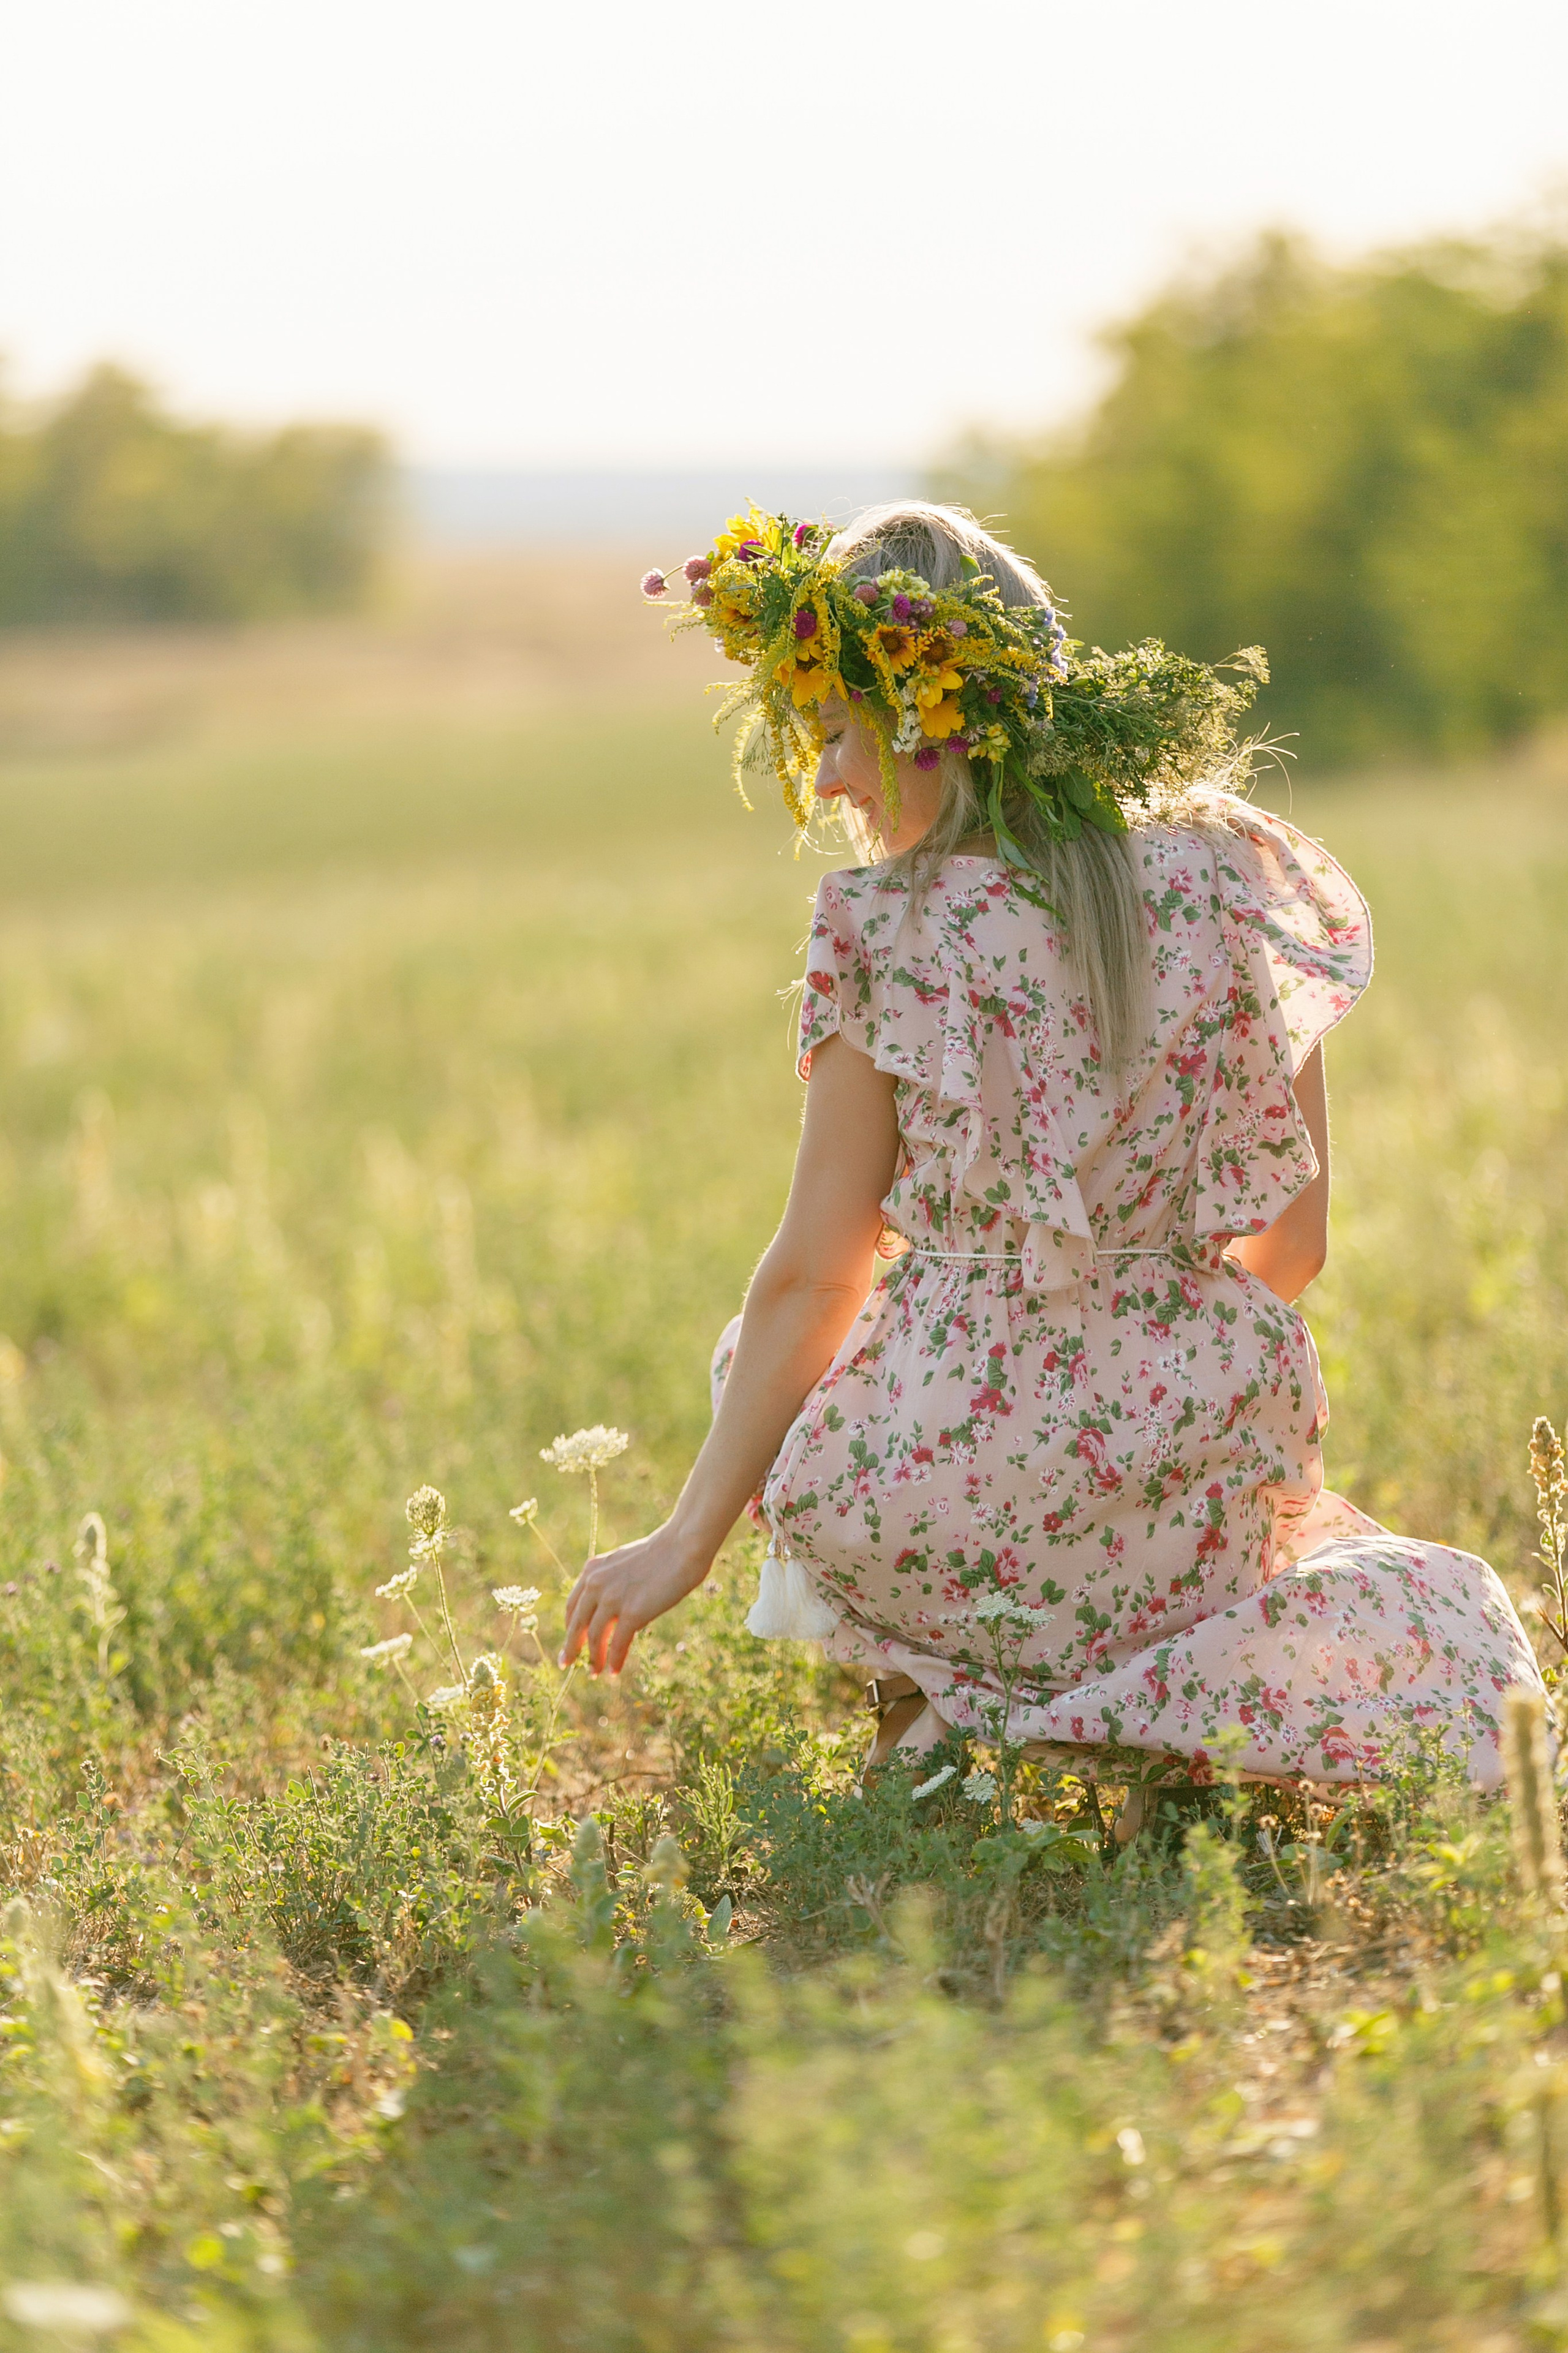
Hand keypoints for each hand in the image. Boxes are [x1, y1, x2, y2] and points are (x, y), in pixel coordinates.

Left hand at [559, 1523, 709, 1674]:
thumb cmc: (661, 1554)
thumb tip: (609, 1609)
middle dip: (571, 1647)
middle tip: (566, 1663)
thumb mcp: (624, 1564)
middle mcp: (596, 1584)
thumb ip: (610, 1582)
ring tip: (595, 1673)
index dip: (569, 1626)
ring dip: (594, 1658)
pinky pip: (618, 1644)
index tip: (570, 1640)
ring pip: (594, 1638)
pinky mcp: (632, 1613)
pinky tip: (614, 1672)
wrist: (682, 1547)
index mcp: (592, 1570)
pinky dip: (614, 1660)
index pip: (573, 1605)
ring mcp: (613, 1599)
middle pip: (576, 1624)